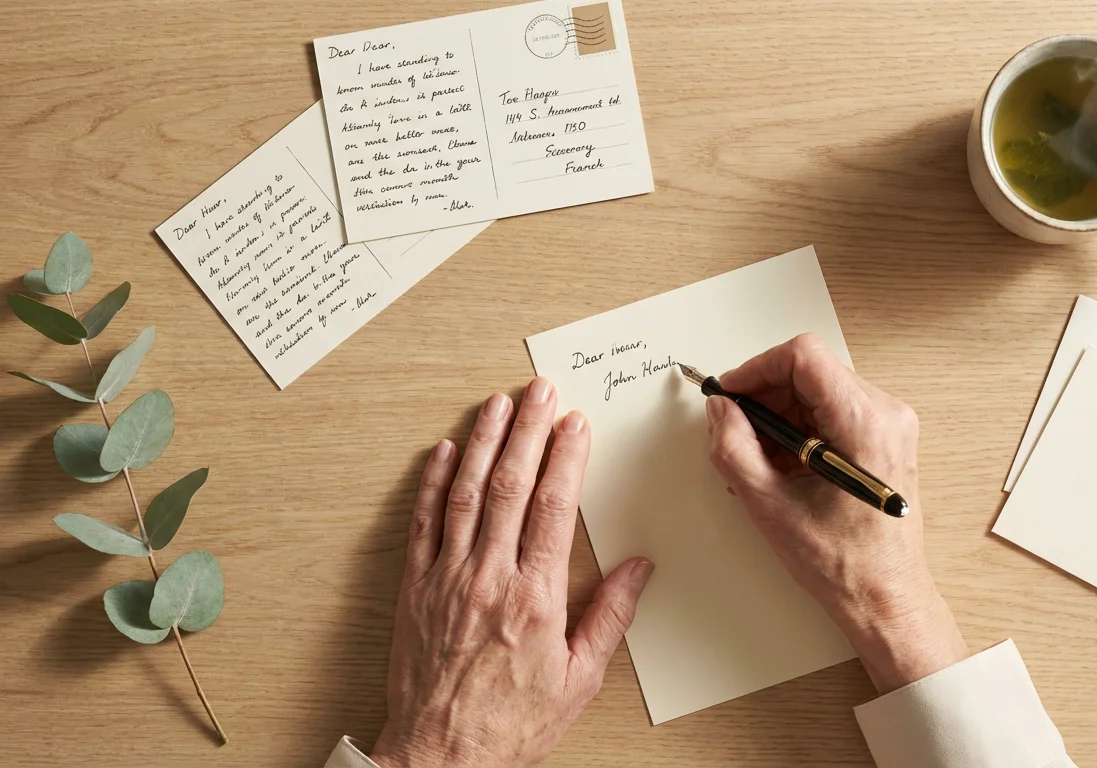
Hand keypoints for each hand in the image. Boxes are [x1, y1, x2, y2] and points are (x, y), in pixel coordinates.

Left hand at [371, 378, 654, 767]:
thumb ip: (609, 618)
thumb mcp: (578, 679)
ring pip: (466, 493)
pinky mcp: (415, 589)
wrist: (441, 756)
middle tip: (539, 390)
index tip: (575, 423)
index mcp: (535, 596)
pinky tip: (443, 452)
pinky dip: (433, 483)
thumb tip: (637, 569)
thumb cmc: (510, 724)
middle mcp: (488, 576)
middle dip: (527, 430)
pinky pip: (423, 523)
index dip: (565, 457)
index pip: (553, 506)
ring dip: (482, 442)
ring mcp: (447, 578)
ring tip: (496, 404)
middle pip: (511, 485)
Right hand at [705, 334, 966, 693]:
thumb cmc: (844, 565)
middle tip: (734, 433)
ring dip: (779, 417)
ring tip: (757, 462)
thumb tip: (720, 410)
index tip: (729, 396)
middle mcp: (885, 414)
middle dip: (764, 398)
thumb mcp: (771, 507)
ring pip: (817, 391)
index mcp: (864, 424)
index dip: (756, 370)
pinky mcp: (884, 439)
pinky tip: (781, 468)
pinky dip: (799, 430)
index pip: (802, 357)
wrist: (886, 598)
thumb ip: (734, 449)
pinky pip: (831, 412)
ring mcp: (889, 425)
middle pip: (809, 371)